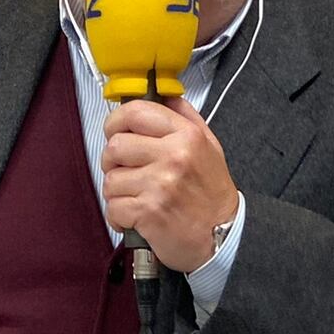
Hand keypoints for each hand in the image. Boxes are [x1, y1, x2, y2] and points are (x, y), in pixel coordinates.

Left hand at [100, 97, 237, 272]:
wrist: (223, 238)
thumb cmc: (212, 195)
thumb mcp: (209, 146)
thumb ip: (185, 118)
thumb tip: (162, 96)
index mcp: (186, 135)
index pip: (135, 112)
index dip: (115, 122)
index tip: (115, 132)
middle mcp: (173, 156)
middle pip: (115, 146)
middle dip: (112, 162)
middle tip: (126, 173)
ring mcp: (160, 184)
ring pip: (110, 180)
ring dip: (117, 193)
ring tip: (136, 199)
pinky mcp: (148, 212)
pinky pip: (113, 207)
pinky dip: (118, 217)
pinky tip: (134, 219)